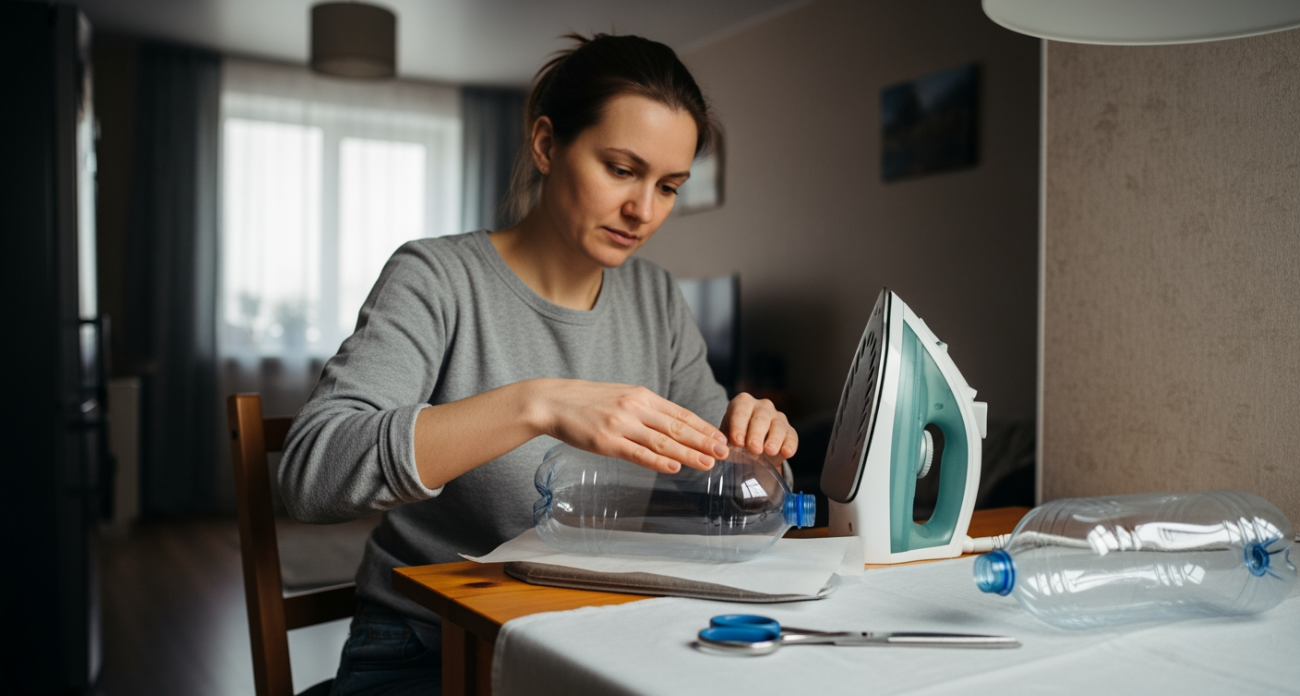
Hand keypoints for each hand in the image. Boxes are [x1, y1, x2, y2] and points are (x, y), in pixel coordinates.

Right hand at [530, 379, 729, 473]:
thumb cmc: (586, 401)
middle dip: (703, 441)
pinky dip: (658, 460)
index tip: (721, 437)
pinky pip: (638, 452)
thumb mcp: (621, 396)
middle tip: (724, 452)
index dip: (703, 426)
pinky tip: (674, 467)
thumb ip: (644, 409)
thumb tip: (670, 424)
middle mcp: (635, 407)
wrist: (552, 401)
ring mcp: (621, 424)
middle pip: (677, 426)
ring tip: (708, 463)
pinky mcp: (606, 441)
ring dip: (688, 453)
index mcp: (641, 395)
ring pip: (662, 440)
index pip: (680, 413)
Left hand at [721, 393, 797, 467]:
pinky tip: (786, 453)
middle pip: (760, 418)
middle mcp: (762, 406)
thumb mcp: (727, 439)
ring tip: (769, 451)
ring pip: (777, 426)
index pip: (740, 411)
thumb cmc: (736, 441)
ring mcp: (777, 417)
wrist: (752, 452)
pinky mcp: (790, 431)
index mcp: (742, 403)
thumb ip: (725, 442)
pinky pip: (791, 437)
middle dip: (756, 434)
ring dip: (773, 439)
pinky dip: (789, 445)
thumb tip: (722, 449)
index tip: (737, 442)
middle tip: (753, 448)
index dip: (738, 427)